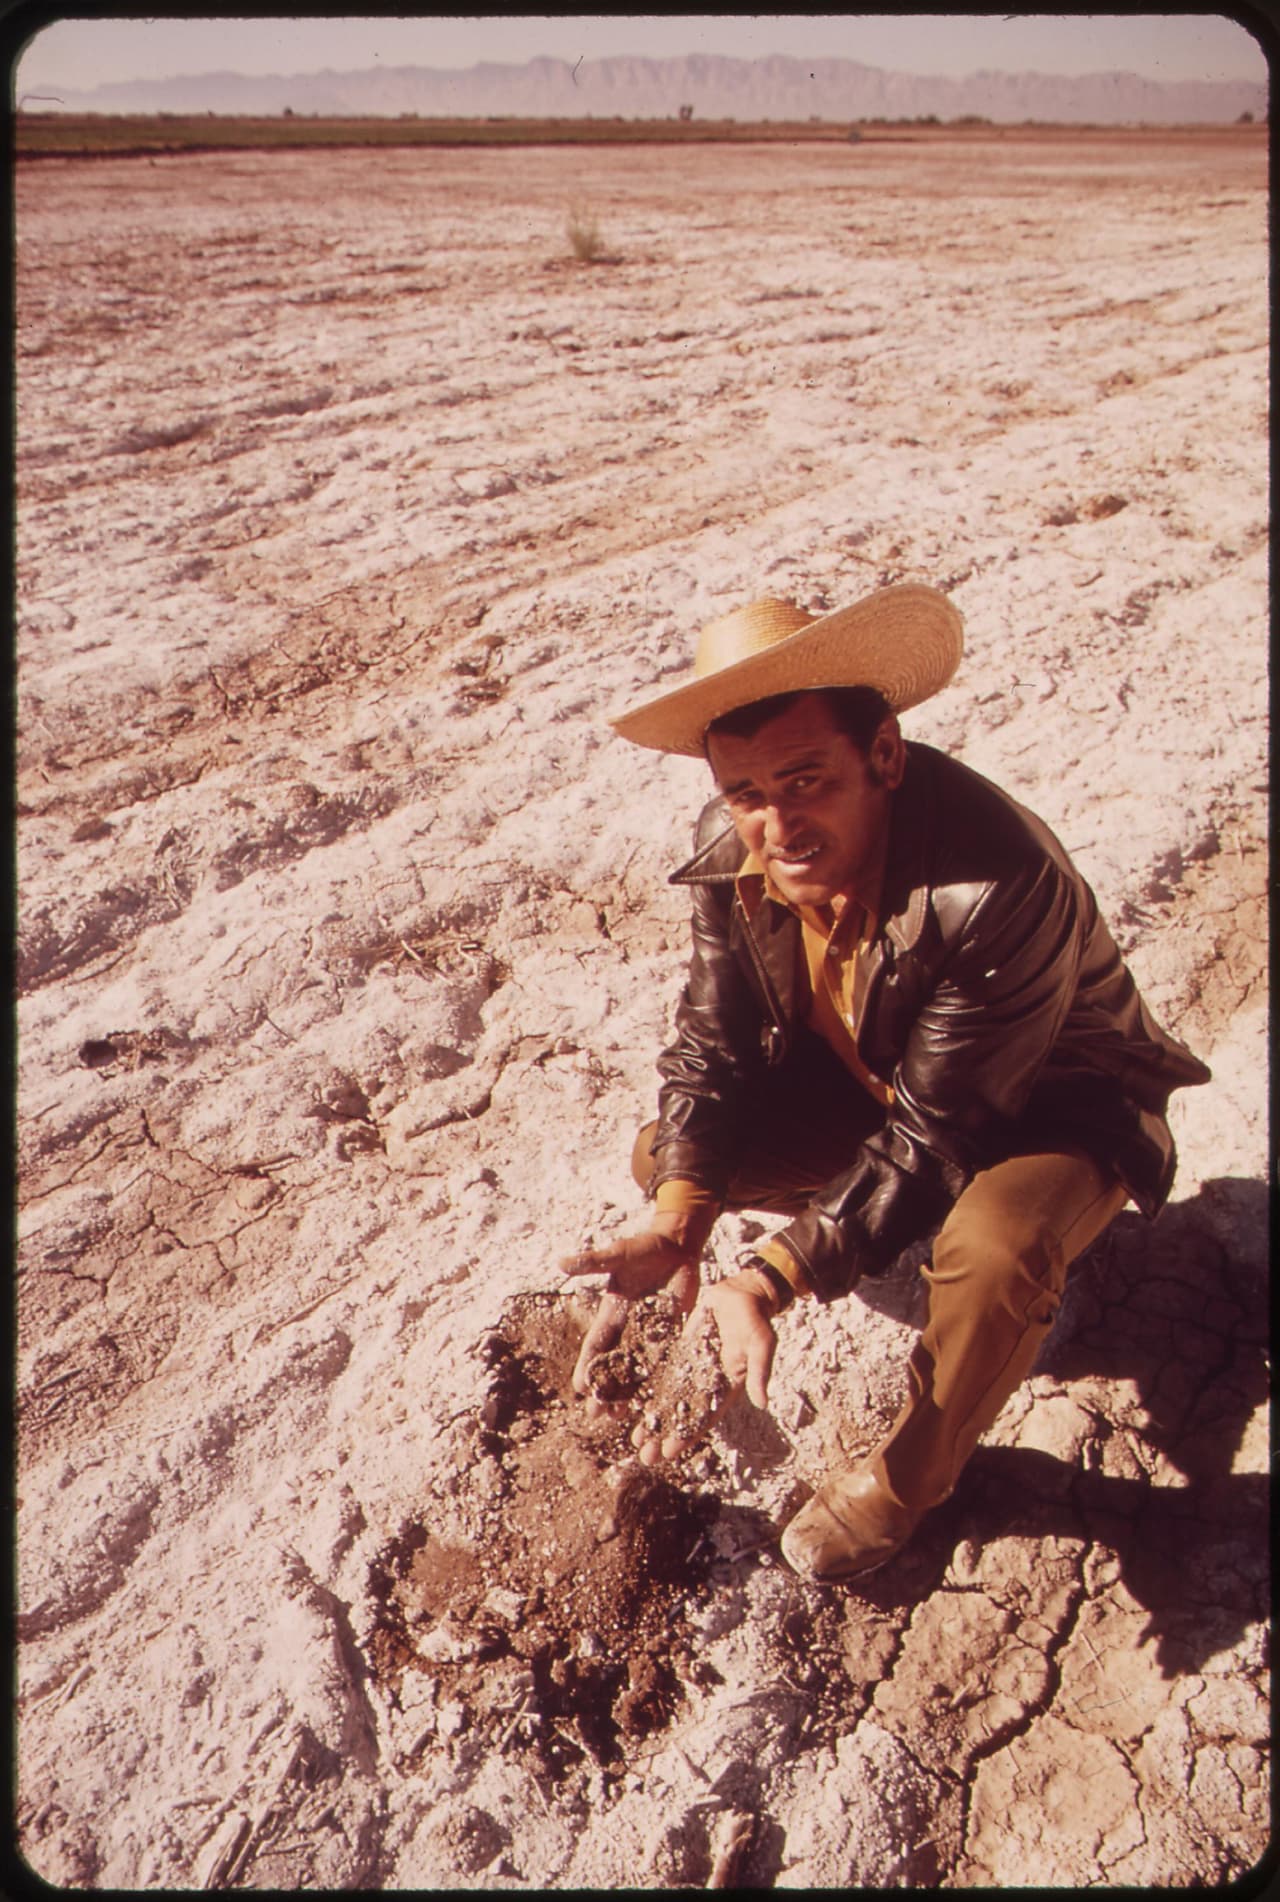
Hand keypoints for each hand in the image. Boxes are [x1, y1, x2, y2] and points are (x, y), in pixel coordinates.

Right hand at [561, 1216, 701, 1410]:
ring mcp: (650, 1334)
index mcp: (611, 1313)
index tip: (579, 1388)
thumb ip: (594, 1261)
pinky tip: (656, 1402)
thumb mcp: (619, 1253)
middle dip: (604, 1390)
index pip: (595, 1345)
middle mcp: (627, 1328)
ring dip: (629, 1393)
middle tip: (597, 1416)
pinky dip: (659, 1381)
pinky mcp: (672, 1334)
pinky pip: (665, 1361)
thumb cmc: (644, 1248)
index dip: (587, 1366)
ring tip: (622, 1418)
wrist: (677, 1246)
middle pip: (613, 1365)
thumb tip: (562, 1262)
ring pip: (637, 1370)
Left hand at [631, 1268, 781, 1466]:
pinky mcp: (678, 1352)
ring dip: (652, 1419)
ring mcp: (690, 1368)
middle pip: (682, 1415)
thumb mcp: (762, 1342)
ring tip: (634, 1438)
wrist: (743, 1293)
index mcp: (725, 1387)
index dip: (687, 1435)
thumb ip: (760, 1371)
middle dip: (664, 1435)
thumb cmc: (756, 1319)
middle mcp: (705, 1383)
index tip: (669, 1453)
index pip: (704, 1417)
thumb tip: (763, 1402)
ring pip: (667, 1399)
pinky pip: (659, 1372)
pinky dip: (645, 1387)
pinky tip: (628, 1400)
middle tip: (645, 1456)